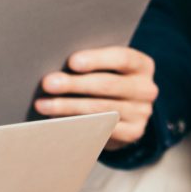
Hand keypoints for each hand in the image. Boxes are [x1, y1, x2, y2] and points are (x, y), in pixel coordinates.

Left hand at [37, 47, 157, 147]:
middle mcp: (146, 89)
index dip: (96, 60)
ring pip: (101, 110)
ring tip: (44, 104)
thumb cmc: (109, 79)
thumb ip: (93, 63)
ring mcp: (142, 113)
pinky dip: (77, 124)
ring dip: (68, 107)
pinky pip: (102, 130)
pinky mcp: (133, 133)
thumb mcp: (109, 67)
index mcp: (142, 65)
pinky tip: (57, 121)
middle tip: (49, 83)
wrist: (127, 111)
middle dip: (74, 84)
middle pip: (108, 85)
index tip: (72, 62)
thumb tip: (57, 61)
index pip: (122, 58)